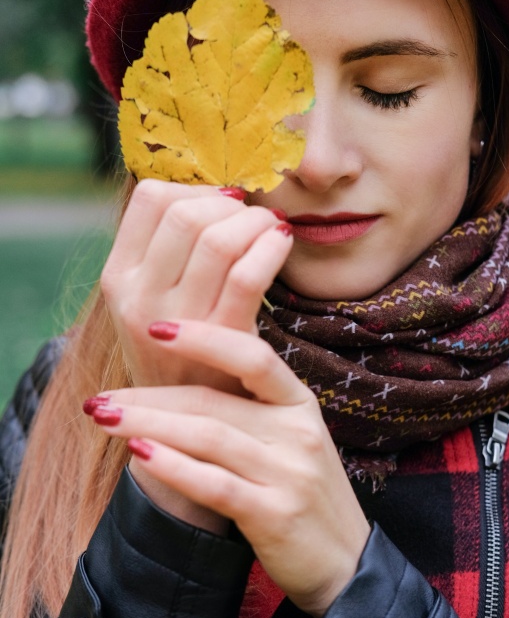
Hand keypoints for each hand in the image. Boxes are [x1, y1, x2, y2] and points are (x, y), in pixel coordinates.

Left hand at [86, 320, 370, 617]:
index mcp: (300, 404)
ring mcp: (290, 472)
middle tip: (99, 399)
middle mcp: (299, 431)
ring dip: (148, 425)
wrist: (347, 564)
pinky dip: (173, 468)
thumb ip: (248, 409)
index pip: (253, 355)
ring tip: (104, 419)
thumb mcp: (290, 440)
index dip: (204, 337)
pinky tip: (139, 456)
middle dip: (150, 397)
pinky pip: (215, 484)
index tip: (155, 328)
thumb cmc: (303, 495)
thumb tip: (183, 378)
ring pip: (208, 436)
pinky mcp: (275, 514)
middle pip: (214, 401)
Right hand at [100, 179, 291, 390]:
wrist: (183, 429)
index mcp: (117, 277)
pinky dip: (271, 246)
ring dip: (254, 221)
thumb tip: (217, 192)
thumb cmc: (180, 354)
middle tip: (252, 216)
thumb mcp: (152, 303)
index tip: (221, 204)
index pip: (152, 198)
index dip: (195, 188)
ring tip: (271, 228)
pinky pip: (247, 275)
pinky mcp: (220, 340)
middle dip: (229, 204)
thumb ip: (169, 252)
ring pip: (217, 239)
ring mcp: (176, 321)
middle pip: (186, 214)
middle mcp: (138, 297)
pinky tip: (282, 242)